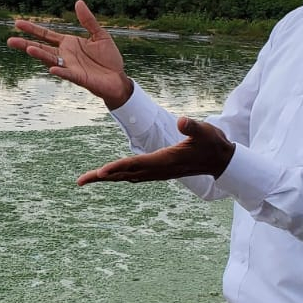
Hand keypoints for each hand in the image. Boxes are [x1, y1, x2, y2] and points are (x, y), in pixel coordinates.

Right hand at [7, 0, 132, 108]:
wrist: (118, 78)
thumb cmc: (108, 58)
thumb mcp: (100, 35)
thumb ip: (88, 20)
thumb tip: (78, 2)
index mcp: (68, 44)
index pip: (46, 35)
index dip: (32, 29)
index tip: (17, 23)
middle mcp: (65, 55)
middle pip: (42, 48)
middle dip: (26, 44)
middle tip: (10, 40)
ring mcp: (70, 67)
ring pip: (51, 60)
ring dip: (40, 55)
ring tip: (28, 49)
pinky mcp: (79, 78)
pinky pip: (68, 74)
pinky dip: (60, 71)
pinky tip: (52, 68)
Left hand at [76, 117, 234, 185]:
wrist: (222, 161)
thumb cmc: (213, 144)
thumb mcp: (206, 132)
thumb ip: (193, 127)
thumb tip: (182, 121)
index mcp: (165, 160)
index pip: (136, 164)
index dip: (117, 167)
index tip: (99, 172)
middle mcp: (158, 169)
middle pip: (125, 174)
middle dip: (102, 177)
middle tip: (80, 181)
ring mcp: (159, 172)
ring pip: (128, 177)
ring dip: (108, 178)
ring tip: (88, 180)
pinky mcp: (160, 171)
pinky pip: (135, 176)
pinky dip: (120, 175)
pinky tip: (112, 175)